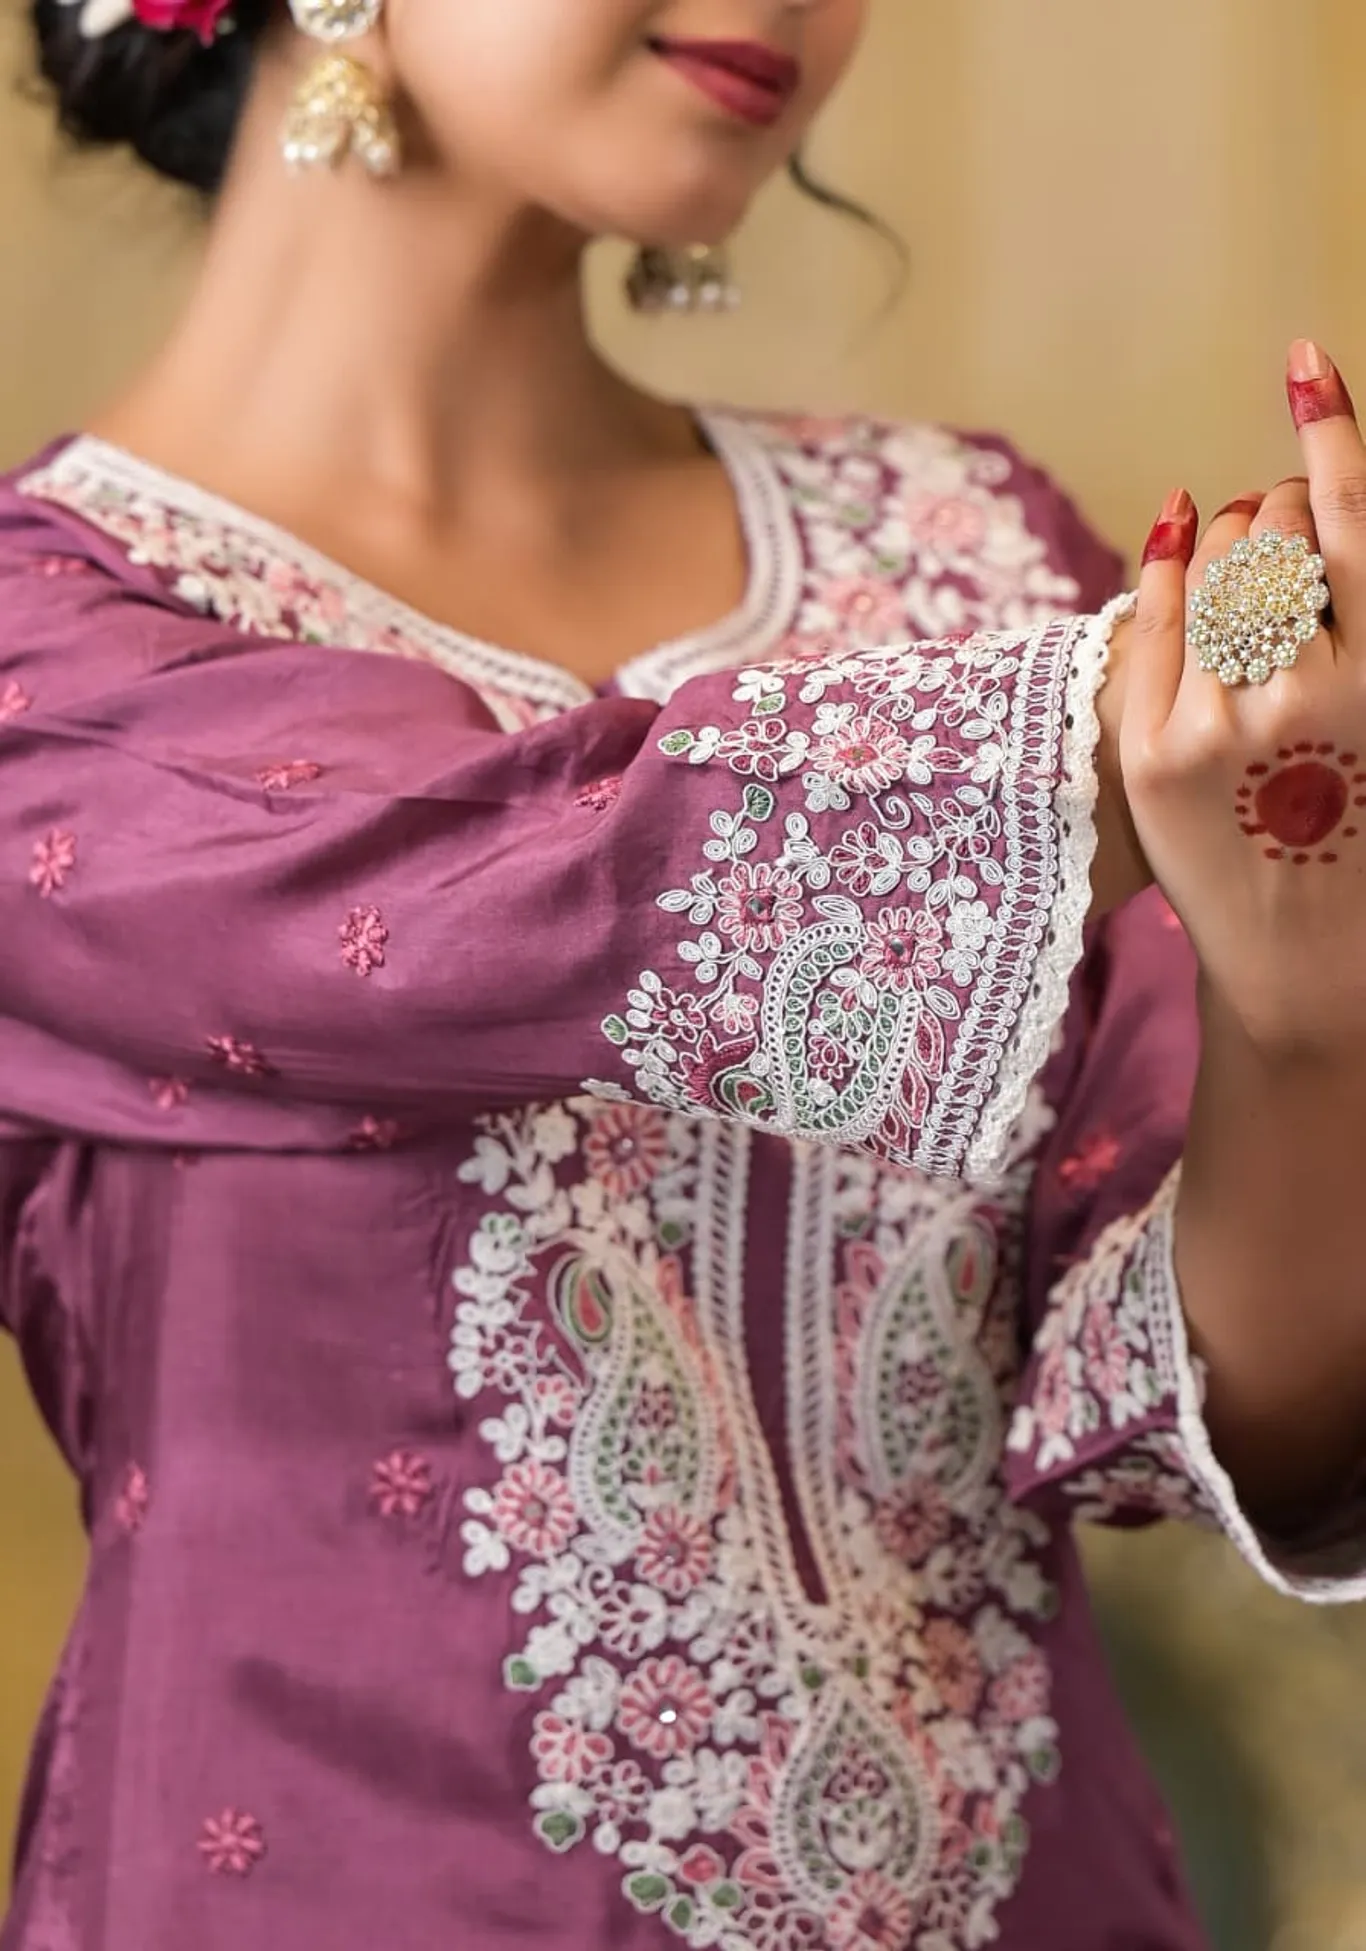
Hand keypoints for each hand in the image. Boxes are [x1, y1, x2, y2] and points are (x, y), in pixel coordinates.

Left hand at [1121, 341, 1365, 1057]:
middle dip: (1281, 515)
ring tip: (1249, 574)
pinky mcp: (1153, 756)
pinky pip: (1153, 620)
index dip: (1328, 430)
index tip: (1302, 363)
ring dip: (1231, 542)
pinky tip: (1182, 538)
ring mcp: (1221, 724)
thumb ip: (1361, 622)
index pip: (1354, 524)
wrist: (1313, 965)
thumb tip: (1293, 506)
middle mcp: (1310, 692)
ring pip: (1213, 567)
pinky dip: (1169, 569)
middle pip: (1279, 533)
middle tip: (1285, 536)